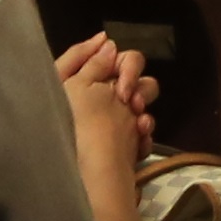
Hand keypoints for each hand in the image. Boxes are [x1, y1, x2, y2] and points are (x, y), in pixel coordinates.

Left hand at [55, 25, 155, 145]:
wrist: (92, 176)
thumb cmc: (79, 126)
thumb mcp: (78, 87)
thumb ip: (93, 62)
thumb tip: (108, 45)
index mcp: (76, 83)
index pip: (97, 56)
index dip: (108, 53)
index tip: (113, 54)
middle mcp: (95, 99)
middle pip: (126, 72)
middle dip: (133, 79)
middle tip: (129, 98)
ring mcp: (113, 122)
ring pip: (142, 97)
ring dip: (144, 103)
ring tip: (138, 120)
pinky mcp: (125, 144)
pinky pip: (143, 127)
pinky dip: (144, 131)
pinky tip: (139, 138)